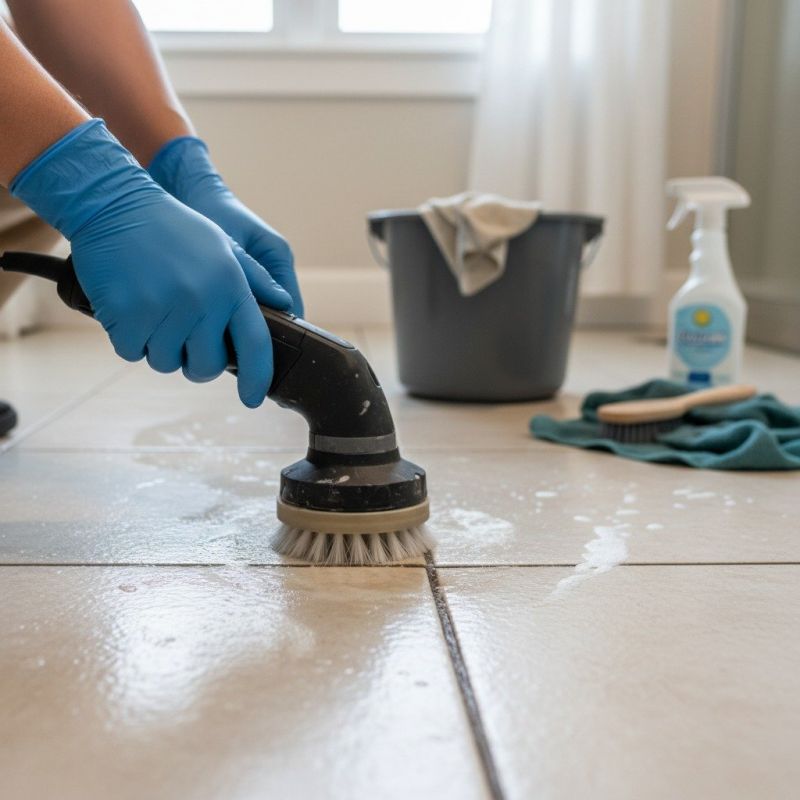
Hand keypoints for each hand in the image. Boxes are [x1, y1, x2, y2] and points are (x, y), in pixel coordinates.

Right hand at [11, 120, 292, 407]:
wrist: (114, 203)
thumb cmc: (173, 228)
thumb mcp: (223, 246)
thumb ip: (254, 280)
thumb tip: (286, 306)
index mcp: (232, 286)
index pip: (255, 344)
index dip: (257, 377)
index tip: (253, 399)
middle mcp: (204, 302)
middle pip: (207, 367)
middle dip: (195, 363)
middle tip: (182, 339)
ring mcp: (166, 310)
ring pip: (166, 363)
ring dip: (158, 347)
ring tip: (152, 309)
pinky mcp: (129, 317)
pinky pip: (132, 353)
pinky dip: (128, 338)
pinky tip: (128, 306)